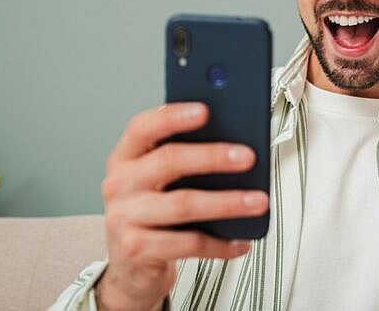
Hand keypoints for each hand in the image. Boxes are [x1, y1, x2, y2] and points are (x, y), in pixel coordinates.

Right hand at [95, 103, 269, 310]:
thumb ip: (184, 158)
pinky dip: (221, 243)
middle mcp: (119, 185)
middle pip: (169, 161)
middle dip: (213, 157)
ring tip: (259, 201)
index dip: (173, 116)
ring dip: (228, 202)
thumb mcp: (158, 181)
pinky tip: (241, 240)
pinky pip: (189, 243)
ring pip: (184, 204)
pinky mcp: (137, 250)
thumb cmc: (153, 213)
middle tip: (248, 157)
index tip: (205, 110)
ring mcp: (125, 218)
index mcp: (125, 158)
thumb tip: (235, 143)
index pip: (142, 127)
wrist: (129, 268)